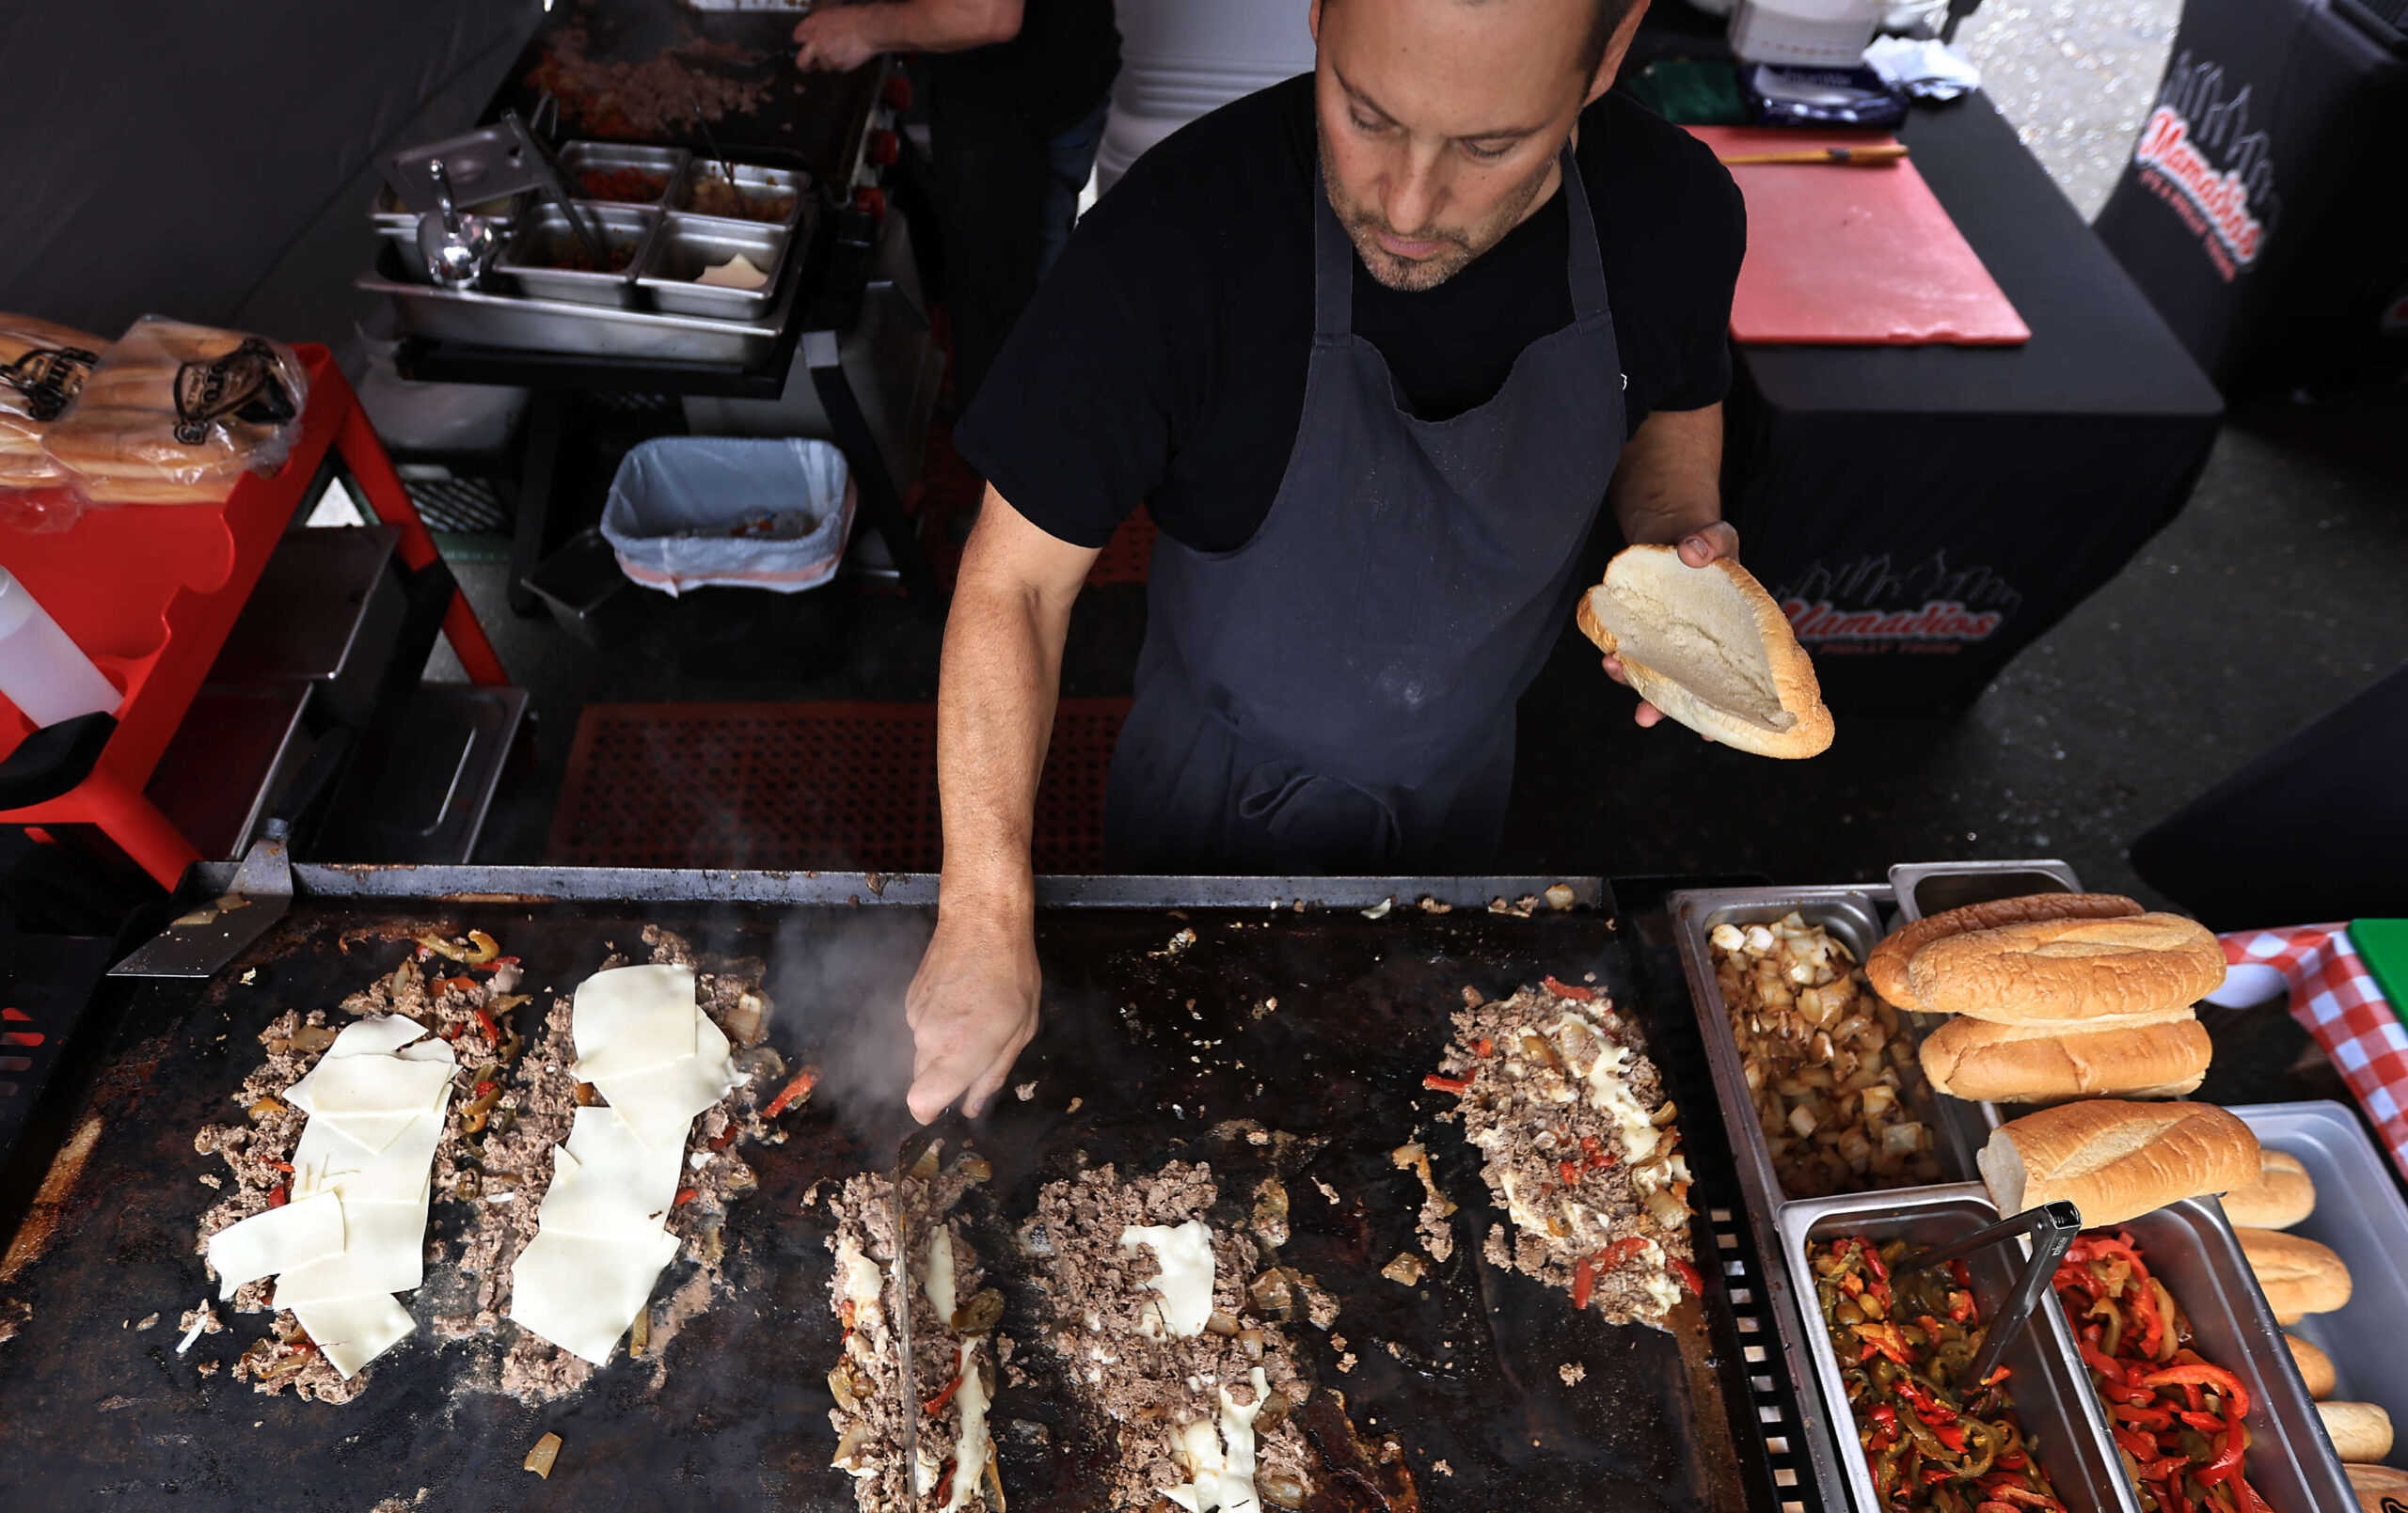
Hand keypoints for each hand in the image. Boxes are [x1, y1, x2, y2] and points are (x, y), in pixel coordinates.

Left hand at [793, 8, 880, 71]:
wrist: (868, 28)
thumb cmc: (852, 17)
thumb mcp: (829, 14)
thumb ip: (817, 25)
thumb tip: (814, 35)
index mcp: (811, 26)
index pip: (797, 37)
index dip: (803, 42)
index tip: (807, 44)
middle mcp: (815, 43)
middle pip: (801, 62)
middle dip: (805, 65)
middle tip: (810, 65)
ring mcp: (826, 57)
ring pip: (823, 66)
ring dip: (829, 62)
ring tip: (841, 51)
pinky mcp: (838, 66)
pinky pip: (837, 68)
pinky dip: (841, 64)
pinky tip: (849, 53)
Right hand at [903, 906, 1040, 1121]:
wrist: (981, 920)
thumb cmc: (1011, 973)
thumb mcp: (1020, 1031)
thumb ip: (992, 1074)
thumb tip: (971, 1106)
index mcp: (958, 1051)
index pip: (919, 1104)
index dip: (930, 1112)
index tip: (947, 1106)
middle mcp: (928, 1038)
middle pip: (922, 1080)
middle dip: (946, 1077)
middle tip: (979, 1050)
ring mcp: (915, 1017)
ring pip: (922, 1052)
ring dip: (943, 1046)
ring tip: (974, 1016)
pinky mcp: (909, 998)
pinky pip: (920, 1026)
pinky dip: (938, 1023)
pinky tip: (960, 999)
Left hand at [1603, 522, 1738, 733]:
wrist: (1671, 536)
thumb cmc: (1708, 543)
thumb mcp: (1720, 536)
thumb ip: (1712, 541)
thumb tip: (1692, 552)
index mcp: (1735, 639)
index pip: (1735, 681)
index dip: (1721, 710)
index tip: (1706, 733)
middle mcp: (1701, 652)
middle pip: (1687, 690)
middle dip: (1666, 708)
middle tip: (1646, 718)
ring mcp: (1671, 646)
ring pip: (1655, 676)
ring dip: (1634, 683)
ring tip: (1615, 669)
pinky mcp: (1644, 634)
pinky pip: (1632, 653)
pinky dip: (1620, 658)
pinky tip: (1609, 655)